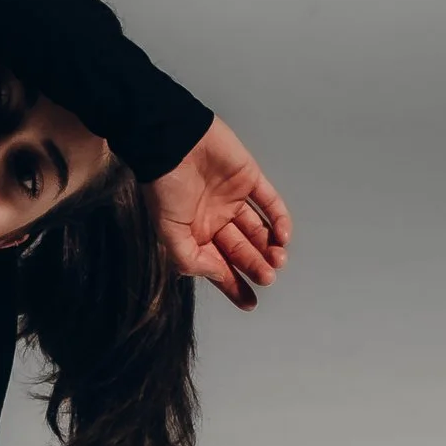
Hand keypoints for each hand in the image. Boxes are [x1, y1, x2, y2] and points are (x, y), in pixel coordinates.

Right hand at [149, 119, 289, 309]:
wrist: (171, 142)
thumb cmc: (163, 186)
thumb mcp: (169, 233)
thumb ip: (190, 260)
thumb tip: (217, 274)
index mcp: (195, 233)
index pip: (219, 265)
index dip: (234, 285)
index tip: (250, 303)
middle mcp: (215, 219)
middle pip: (241, 250)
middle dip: (255, 266)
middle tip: (267, 277)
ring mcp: (234, 199)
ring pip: (258, 230)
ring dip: (269, 247)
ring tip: (276, 260)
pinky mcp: (249, 179)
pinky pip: (270, 202)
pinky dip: (279, 220)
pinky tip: (282, 236)